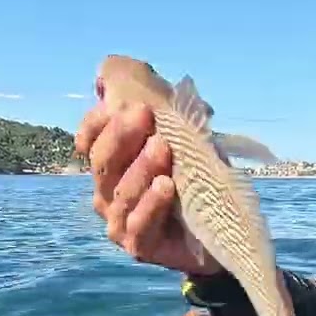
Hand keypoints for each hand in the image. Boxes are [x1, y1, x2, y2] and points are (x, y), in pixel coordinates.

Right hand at [73, 101, 221, 275]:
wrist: (226, 225)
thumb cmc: (197, 171)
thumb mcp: (177, 122)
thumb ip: (141, 89)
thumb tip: (109, 69)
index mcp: (111, 162)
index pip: (89, 138)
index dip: (99, 121)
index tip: (123, 103)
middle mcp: (108, 192)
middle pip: (102, 162)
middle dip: (121, 136)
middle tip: (145, 113)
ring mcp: (121, 222)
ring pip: (119, 194)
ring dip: (139, 169)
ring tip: (163, 149)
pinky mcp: (141, 246)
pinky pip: (137, 226)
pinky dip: (149, 206)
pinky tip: (166, 187)